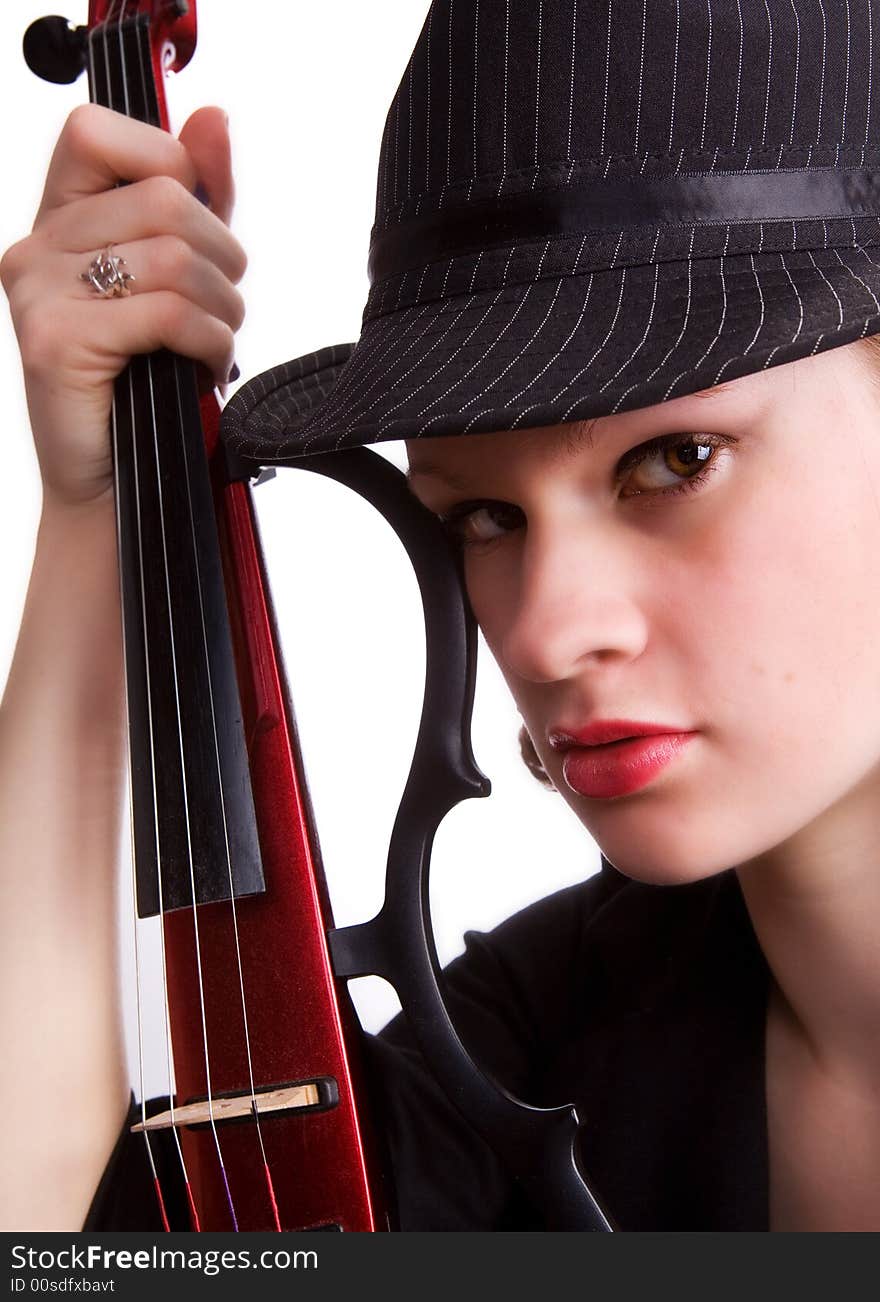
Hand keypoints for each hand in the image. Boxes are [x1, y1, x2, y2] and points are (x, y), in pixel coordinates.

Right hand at [0, 103, 245, 508]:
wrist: (114, 479)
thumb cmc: (144, 382)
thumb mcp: (176, 275)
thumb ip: (196, 198)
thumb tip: (212, 119)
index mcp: (58, 218)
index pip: (98, 130)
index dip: (169, 165)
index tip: (198, 225)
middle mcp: (36, 247)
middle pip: (161, 198)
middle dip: (222, 255)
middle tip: (224, 304)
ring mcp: (39, 292)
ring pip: (173, 257)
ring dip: (223, 306)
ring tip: (215, 340)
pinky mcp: (56, 341)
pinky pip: (166, 313)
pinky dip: (209, 341)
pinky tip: (205, 365)